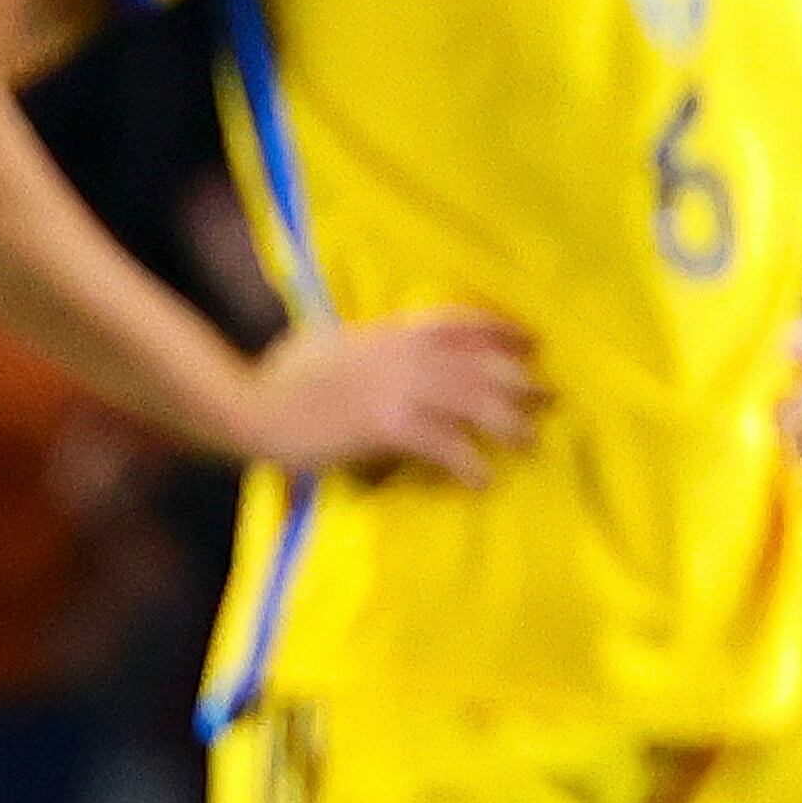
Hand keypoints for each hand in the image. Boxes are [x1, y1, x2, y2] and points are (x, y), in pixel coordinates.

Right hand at [238, 307, 537, 484]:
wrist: (248, 404)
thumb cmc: (284, 377)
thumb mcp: (334, 342)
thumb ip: (371, 342)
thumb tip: (390, 347)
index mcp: (392, 330)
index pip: (461, 321)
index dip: (503, 330)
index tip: (535, 341)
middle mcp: (404, 354)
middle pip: (483, 364)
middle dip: (523, 382)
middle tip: (553, 401)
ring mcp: (398, 387)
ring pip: (477, 402)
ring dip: (510, 425)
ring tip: (530, 444)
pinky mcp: (387, 424)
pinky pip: (446, 444)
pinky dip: (470, 464)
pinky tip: (482, 481)